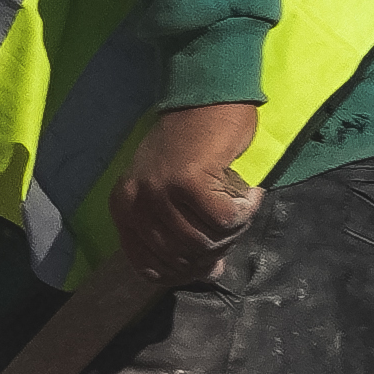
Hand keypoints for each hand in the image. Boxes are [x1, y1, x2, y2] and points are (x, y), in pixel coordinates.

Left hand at [110, 99, 263, 290]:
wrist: (206, 100)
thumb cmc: (193, 148)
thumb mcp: (174, 194)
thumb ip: (185, 233)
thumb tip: (210, 273)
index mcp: (124, 209)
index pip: (148, 267)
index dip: (183, 272)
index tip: (210, 262)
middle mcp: (135, 202)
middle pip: (181, 257)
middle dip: (214, 250)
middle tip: (233, 225)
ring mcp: (159, 191)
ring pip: (204, 241)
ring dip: (232, 230)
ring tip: (241, 205)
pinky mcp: (188, 181)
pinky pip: (225, 220)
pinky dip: (245, 211)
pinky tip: (250, 193)